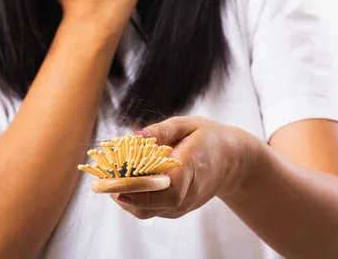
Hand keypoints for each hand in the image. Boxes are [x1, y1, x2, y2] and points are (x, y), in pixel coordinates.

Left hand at [112, 116, 259, 218]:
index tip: (112, 180)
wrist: (235, 161)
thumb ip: (161, 130)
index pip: (162, 188)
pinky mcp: (178, 209)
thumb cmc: (209, 138)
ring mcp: (183, 205)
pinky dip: (135, 198)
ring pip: (146, 211)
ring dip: (125, 197)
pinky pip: (151, 209)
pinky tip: (127, 181)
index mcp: (190, 168)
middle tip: (102, 179)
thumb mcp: (187, 124)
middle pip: (149, 206)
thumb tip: (133, 136)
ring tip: (111, 178)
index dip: (135, 187)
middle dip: (122, 194)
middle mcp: (187, 193)